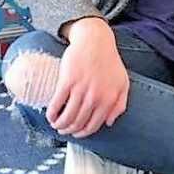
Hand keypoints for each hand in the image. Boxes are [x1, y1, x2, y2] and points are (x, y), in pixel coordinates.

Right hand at [48, 18, 128, 137]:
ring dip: (59, 125)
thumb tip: (108, 122)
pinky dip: (51, 114)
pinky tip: (51, 115)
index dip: (82, 133)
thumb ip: (119, 103)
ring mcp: (81, 88)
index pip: (93, 125)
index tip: (76, 133)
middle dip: (69, 130)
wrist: (96, 40)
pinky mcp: (67, 81)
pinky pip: (56, 105)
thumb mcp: (122, 82)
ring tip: (57, 123)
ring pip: (66, 118)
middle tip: (64, 129)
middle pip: (77, 124)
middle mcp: (96, 96)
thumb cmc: (109, 61)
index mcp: (109, 98)